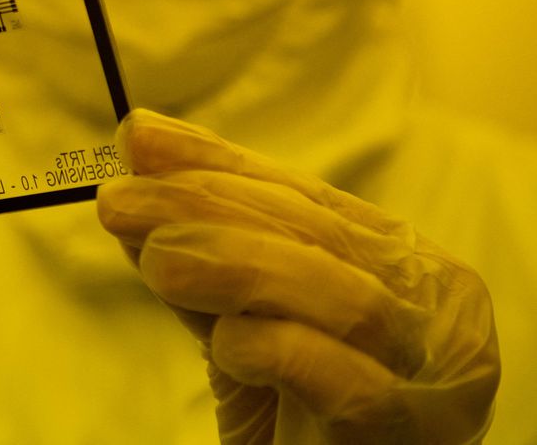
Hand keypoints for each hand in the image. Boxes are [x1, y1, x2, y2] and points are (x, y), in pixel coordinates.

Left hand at [97, 109, 497, 443]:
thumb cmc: (290, 415)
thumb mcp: (239, 322)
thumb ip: (203, 255)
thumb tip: (135, 174)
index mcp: (400, 264)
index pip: (301, 196)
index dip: (216, 163)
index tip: (134, 137)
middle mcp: (433, 309)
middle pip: (319, 234)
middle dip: (207, 204)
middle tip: (118, 201)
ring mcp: (433, 376)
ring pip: (346, 296)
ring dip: (237, 265)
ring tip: (156, 260)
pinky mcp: (406, 437)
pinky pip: (351, 384)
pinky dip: (280, 349)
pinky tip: (224, 343)